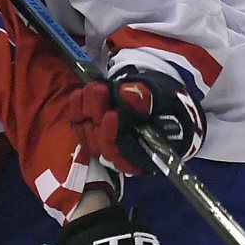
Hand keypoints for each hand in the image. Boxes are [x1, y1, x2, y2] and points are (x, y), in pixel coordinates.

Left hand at [71, 66, 202, 174]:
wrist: (160, 100)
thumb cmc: (167, 103)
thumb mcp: (163, 97)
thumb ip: (147, 98)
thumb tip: (126, 95)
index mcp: (147, 156)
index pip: (124, 156)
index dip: (114, 136)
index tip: (112, 115)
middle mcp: (125, 157)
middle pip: (103, 144)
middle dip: (99, 115)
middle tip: (100, 90)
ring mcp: (108, 146)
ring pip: (89, 136)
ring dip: (87, 109)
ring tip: (95, 87)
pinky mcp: (96, 135)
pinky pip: (80, 128)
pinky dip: (77, 110)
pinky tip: (80, 93)